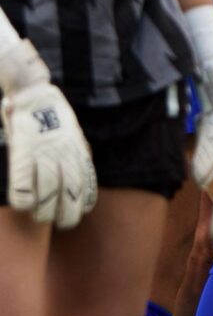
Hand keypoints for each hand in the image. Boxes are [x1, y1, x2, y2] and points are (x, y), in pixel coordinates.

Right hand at [0, 40, 96, 227]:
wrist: (32, 93)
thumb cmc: (53, 115)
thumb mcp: (74, 132)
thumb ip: (79, 153)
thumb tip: (84, 176)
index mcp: (78, 150)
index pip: (87, 186)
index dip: (83, 204)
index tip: (78, 212)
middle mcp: (64, 154)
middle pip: (70, 196)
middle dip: (66, 216)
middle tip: (59, 221)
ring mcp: (43, 155)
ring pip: (46, 198)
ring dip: (43, 212)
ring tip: (40, 214)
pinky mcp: (22, 155)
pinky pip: (22, 190)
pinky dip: (23, 202)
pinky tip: (24, 203)